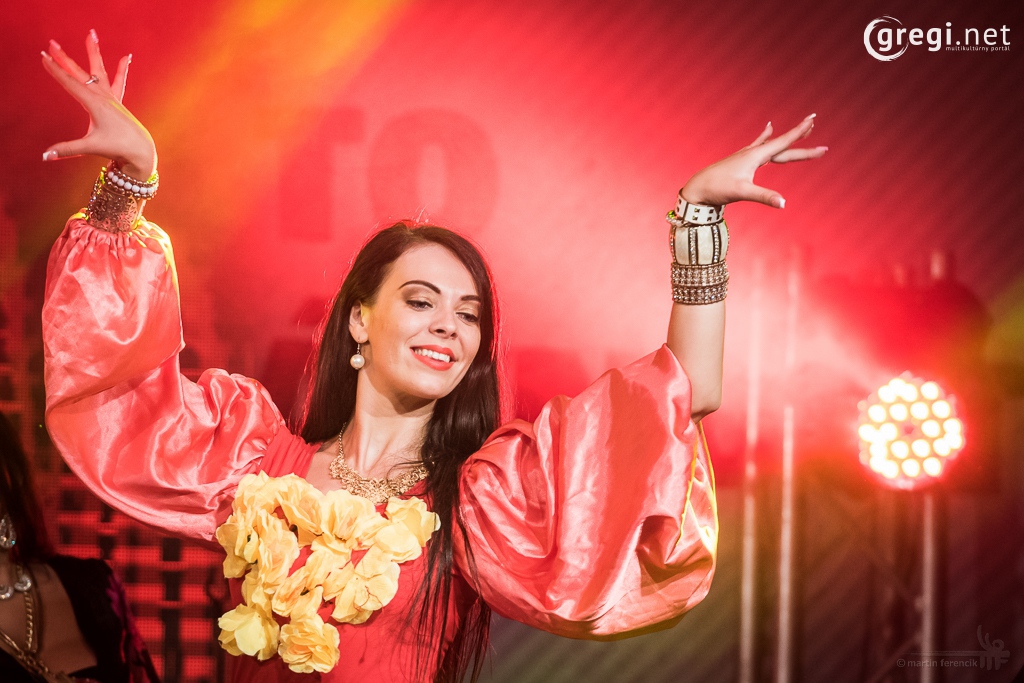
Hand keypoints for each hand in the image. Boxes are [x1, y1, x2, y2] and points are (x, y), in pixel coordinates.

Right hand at [41, 31, 156, 179]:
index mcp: (94, 104)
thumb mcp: (90, 147)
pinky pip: (119, 82)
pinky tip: (127, 57)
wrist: (141, 151)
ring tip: (91, 34)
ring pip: (99, 71)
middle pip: (79, 73)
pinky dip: (121, 69)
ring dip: (93, 52)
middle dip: (64, 59)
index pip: (70, 83)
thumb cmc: (117, 148)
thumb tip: (46, 156)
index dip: (55, 70)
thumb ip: (67, 149)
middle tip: (51, 43)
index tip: (43, 57)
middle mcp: (103, 97)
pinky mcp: (118, 103)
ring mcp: (112, 98)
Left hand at [680, 114, 826, 208]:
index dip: (799, 132)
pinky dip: (766, 136)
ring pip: (774, 145)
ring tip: (805, 129)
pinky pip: (759, 144)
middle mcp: (753, 152)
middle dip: (804, 145)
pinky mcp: (742, 160)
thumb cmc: (718, 189)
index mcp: (756, 156)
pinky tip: (768, 128)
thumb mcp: (743, 193)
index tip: (813, 119)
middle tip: (824, 148)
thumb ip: (764, 197)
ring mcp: (747, 155)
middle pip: (784, 147)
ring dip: (789, 138)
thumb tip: (784, 203)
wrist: (697, 188)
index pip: (783, 142)